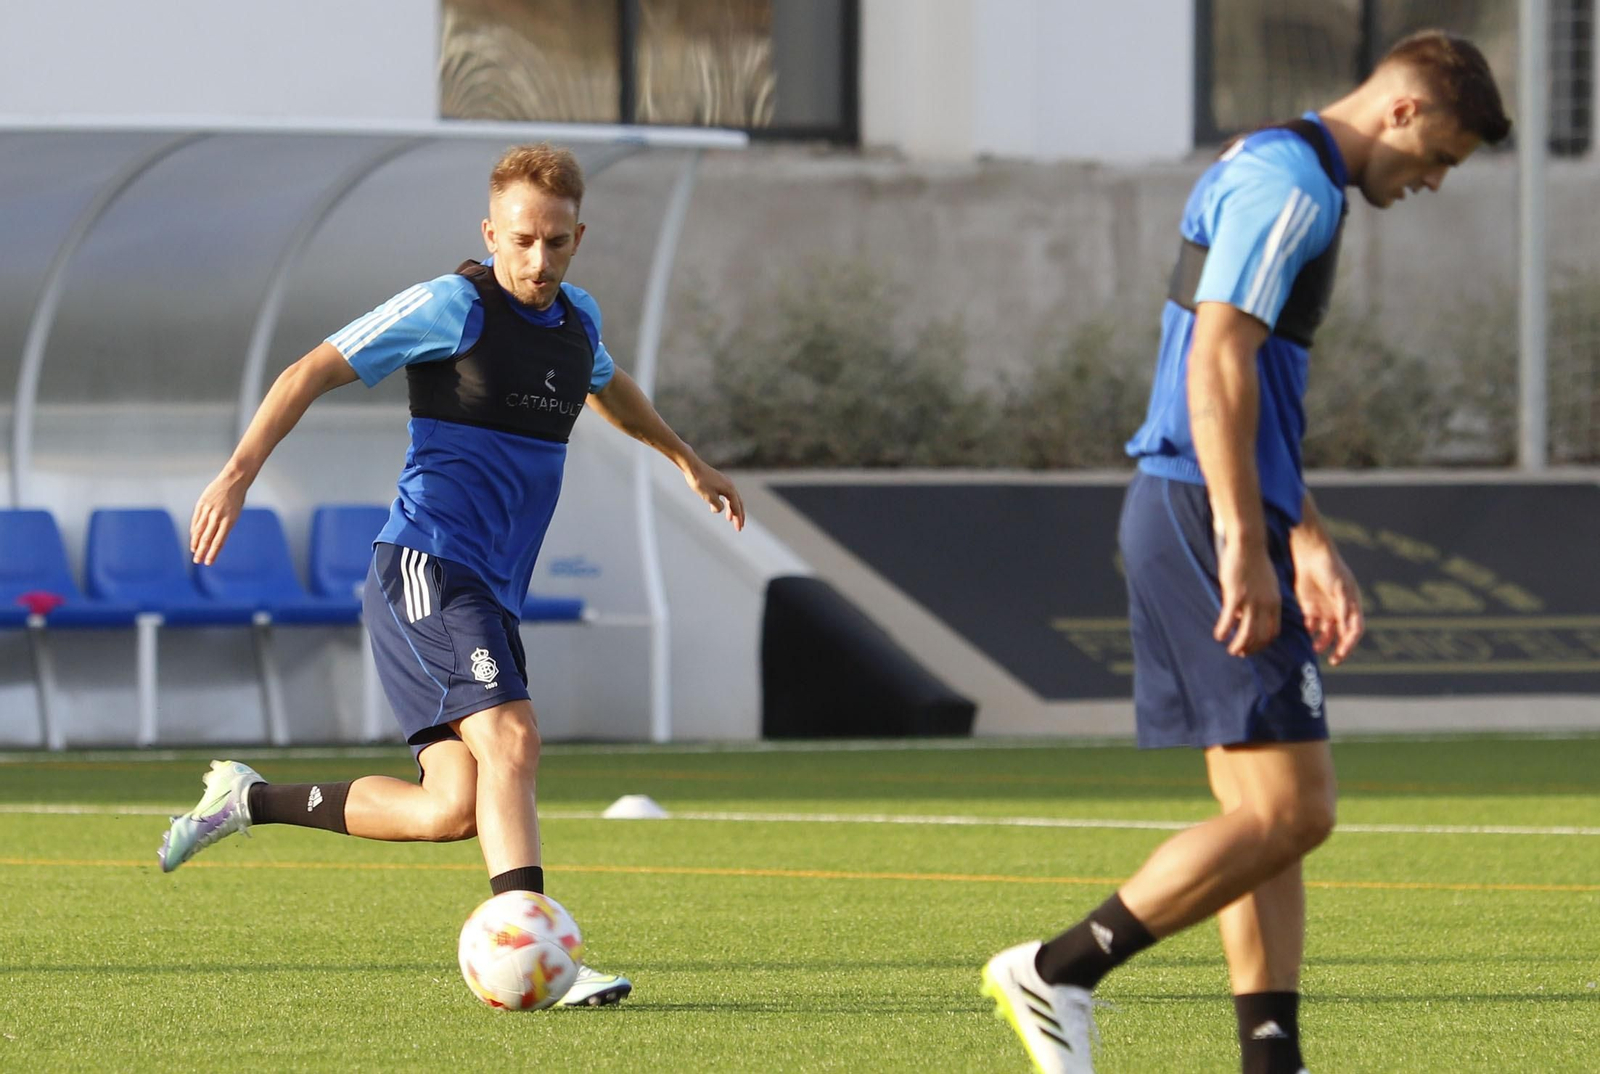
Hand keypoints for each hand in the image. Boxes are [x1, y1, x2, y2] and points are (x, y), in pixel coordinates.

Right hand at [190, 468, 249, 564]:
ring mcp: (208, 510)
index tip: (208, 563)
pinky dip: (194, 531)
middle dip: (201, 552)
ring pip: (199, 530)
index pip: (219, 542)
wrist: (233, 480)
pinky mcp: (201, 504)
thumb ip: (224, 526)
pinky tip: (193, 538)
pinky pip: (196, 521)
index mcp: (229, 521)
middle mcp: (218, 517)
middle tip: (197, 561)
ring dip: (195, 543)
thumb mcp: (235, 514)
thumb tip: (212, 541)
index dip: (213, 553)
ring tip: (194, 552)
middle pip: (206, 538)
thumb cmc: (236, 499)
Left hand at [683, 459, 744, 531]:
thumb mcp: (709, 497)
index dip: (738, 519)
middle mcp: (730, 486)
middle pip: (738, 503)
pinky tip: (718, 507)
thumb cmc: (700, 481)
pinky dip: (725, 502)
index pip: (737, 508)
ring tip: (728, 518)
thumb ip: (717, 506)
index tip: (739, 529)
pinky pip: (725, 494)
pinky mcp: (718, 481)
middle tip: (739, 526)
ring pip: (732, 498)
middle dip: (739, 515)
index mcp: (730, 490)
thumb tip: (719, 509)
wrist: (692, 466)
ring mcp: (724, 482)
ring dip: (732, 509)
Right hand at [1214, 533, 1281, 656]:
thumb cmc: (1255, 562)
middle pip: (1260, 636)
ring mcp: (1251, 601)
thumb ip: (1262, 601)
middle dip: (1251, 648)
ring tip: (1231, 650)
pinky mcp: (1235, 595)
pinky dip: (1223, 630)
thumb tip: (1246, 615)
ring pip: (1246, 633)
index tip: (1253, 647)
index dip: (1263, 643)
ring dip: (1238, 645)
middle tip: (1240, 653)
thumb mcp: (1266, 584)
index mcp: (1275, 602)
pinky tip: (1218, 635)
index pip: (1273, 631)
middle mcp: (1265, 605)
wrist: (1249, 544)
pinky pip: (1229, 619)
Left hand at [1290, 531, 1364, 665]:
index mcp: (1352, 606)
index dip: (1350, 643)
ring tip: (1315, 649)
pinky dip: (1309, 631)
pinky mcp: (1310, 608)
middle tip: (1333, 660)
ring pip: (1325, 633)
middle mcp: (1340, 611)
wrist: (1310, 555)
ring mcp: (1325, 610)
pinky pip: (1311, 625)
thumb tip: (1347, 628)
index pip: (1354, 631)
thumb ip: (1344, 607)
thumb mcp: (1340, 587)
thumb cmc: (1330, 569)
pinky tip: (1306, 631)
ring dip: (1321, 643)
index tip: (1342, 653)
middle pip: (1341, 636)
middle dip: (1338, 649)